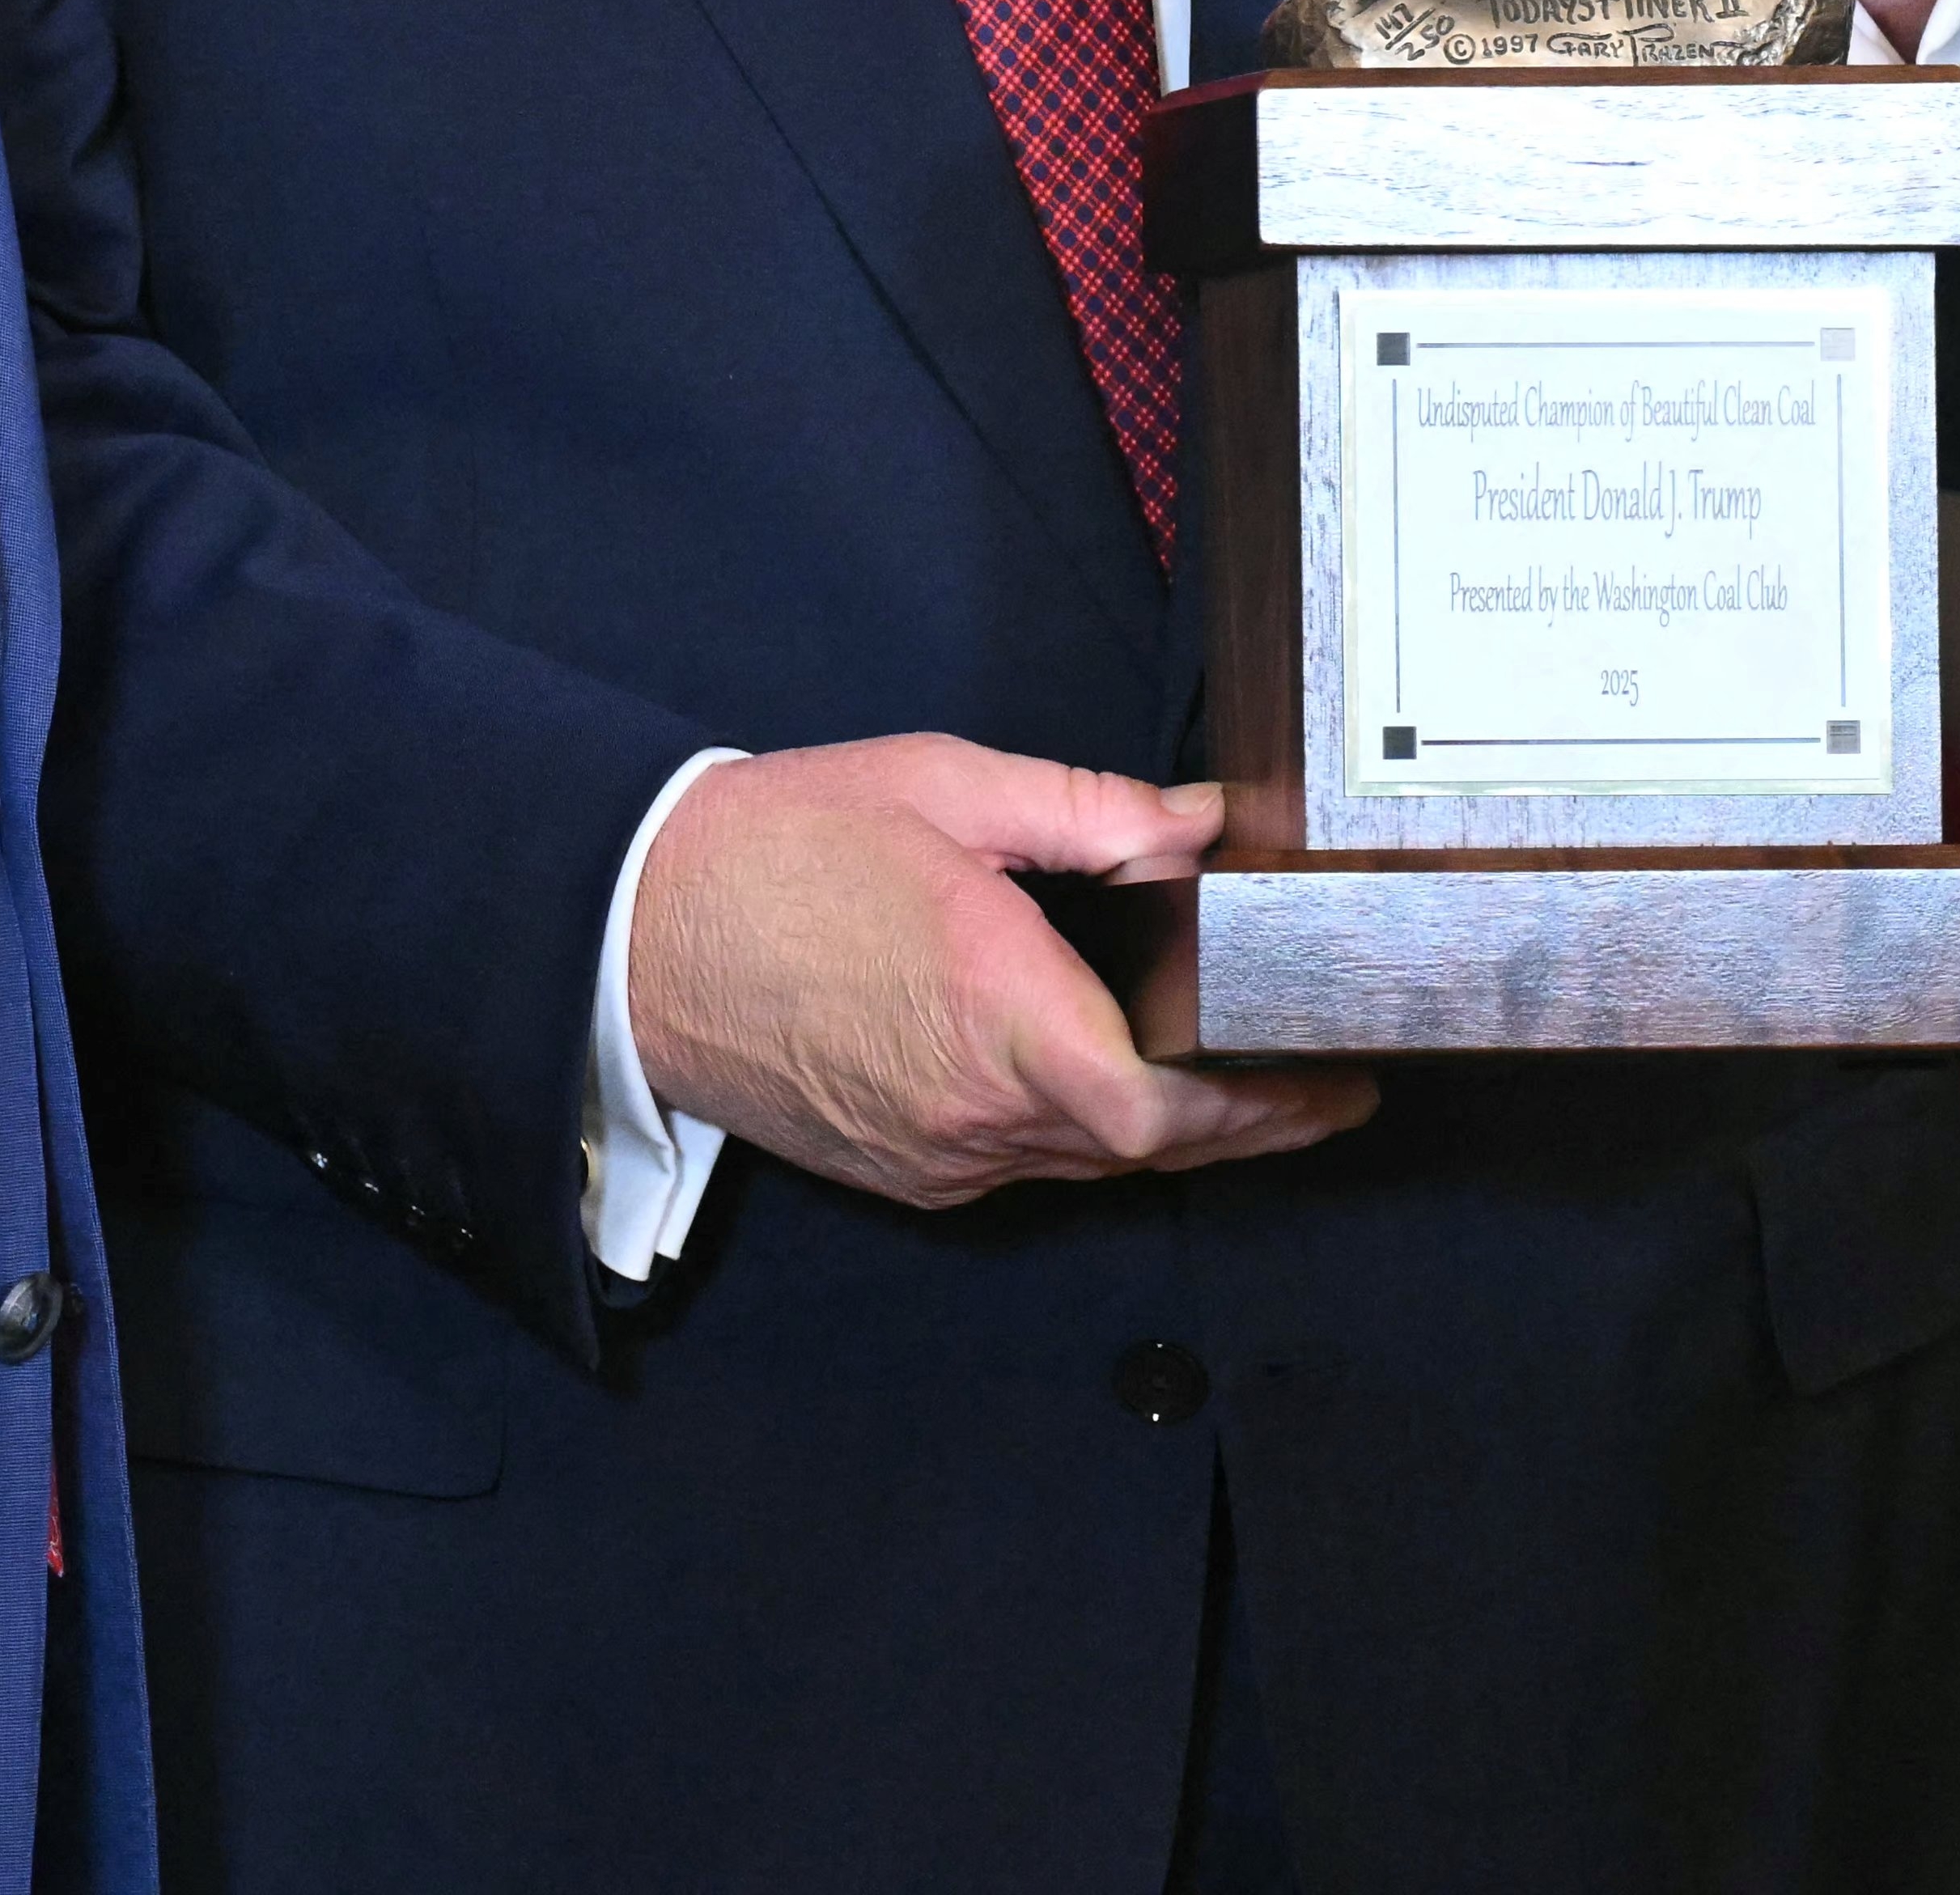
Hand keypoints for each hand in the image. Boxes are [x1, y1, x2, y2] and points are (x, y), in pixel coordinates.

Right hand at [623, 738, 1372, 1213]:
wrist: (628, 931)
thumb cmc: (777, 845)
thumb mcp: (945, 788)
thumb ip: (1092, 812)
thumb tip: (1201, 829)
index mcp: (995, 1009)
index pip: (1162, 1108)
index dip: (1261, 1108)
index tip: (1331, 1078)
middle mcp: (972, 1108)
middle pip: (1146, 1148)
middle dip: (1247, 1122)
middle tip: (1321, 1084)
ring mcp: (932, 1154)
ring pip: (1087, 1163)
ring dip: (1168, 1131)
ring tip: (1243, 1082)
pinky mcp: (899, 1171)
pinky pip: (1021, 1165)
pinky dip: (1083, 1132)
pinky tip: (1113, 1084)